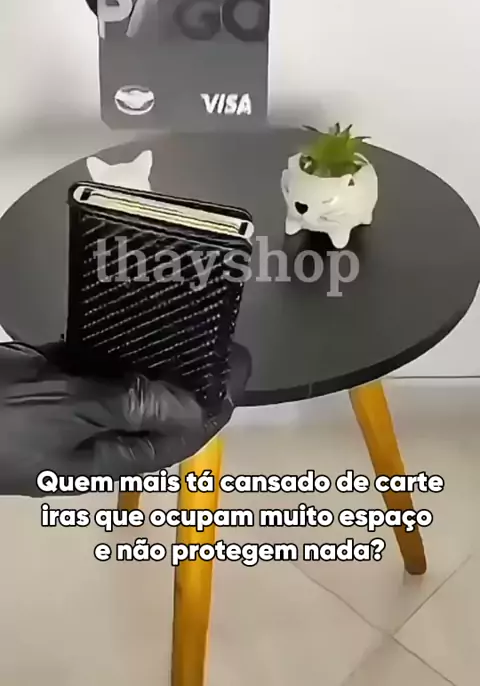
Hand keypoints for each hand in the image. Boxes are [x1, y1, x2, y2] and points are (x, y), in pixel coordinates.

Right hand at [0, 340, 250, 495]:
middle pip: (161, 412)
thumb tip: (198, 409)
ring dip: (160, 359)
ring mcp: (75, 411)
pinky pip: (98, 367)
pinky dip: (119, 346)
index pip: (180, 437)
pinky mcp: (54, 385)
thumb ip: (131, 407)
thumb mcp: (68, 413)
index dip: (216, 404)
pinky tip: (138, 319)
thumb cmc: (1, 418)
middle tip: (216, 335)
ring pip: (132, 387)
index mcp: (108, 457)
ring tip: (188, 321)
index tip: (238, 364)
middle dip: (192, 379)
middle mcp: (98, 438)